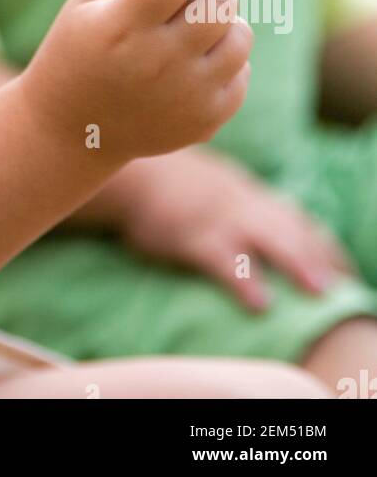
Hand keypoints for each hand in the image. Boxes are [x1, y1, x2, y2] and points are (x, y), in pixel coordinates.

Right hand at [19, 0, 252, 169]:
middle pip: (218, 0)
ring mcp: (186, 96)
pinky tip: (191, 61)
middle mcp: (157, 62)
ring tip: (190, 26)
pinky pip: (242, 70)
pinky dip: (224, 57)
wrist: (71, 131)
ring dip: (222, 19)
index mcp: (121, 26)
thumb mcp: (92, 0)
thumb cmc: (77, 50)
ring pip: (240, 34)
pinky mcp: (205, 120)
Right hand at [115, 148, 356, 309]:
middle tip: (342, 284)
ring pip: (265, 240)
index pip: (295, 219)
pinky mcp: (190, 237)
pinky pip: (221, 259)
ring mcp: (217, 220)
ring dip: (295, 262)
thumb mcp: (215, 186)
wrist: (133, 175)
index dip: (322, 244)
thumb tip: (276, 219)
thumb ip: (245, 202)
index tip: (343, 268)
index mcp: (247, 196)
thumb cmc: (173, 187)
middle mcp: (240, 205)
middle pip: (289, 228)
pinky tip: (258, 301)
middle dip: (318, 255)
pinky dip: (242, 279)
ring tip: (318, 290)